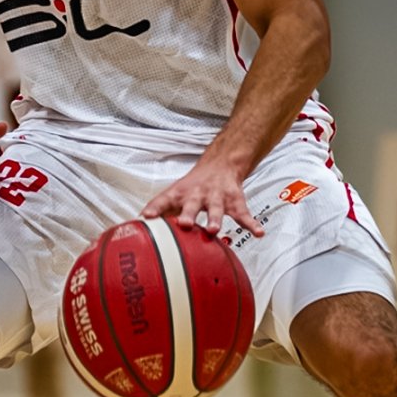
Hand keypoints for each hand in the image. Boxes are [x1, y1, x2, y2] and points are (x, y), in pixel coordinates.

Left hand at [141, 154, 264, 238]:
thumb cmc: (193, 186)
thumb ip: (160, 212)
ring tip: (214, 230)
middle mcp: (198, 195)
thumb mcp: (174, 195)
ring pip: (216, 208)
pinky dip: (251, 223)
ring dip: (215, 218)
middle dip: (187, 215)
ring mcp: (217, 198)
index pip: (164, 200)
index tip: (146, 217)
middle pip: (191, 205)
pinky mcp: (234, 201)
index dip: (155, 208)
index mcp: (181, 194)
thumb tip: (139, 227)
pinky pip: (244, 214)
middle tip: (183, 224)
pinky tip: (258, 232)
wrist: (221, 164)